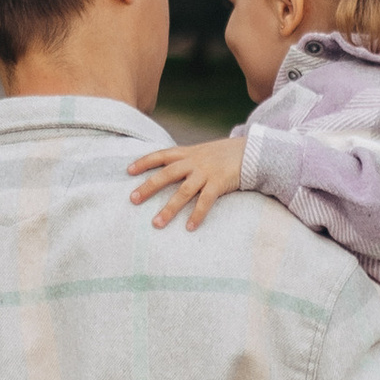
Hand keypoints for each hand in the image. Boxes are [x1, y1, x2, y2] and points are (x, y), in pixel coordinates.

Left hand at [128, 135, 246, 229]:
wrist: (251, 151)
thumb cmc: (224, 155)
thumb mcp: (202, 152)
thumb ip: (186, 160)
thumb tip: (169, 172)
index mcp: (187, 153)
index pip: (161, 155)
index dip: (144, 162)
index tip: (128, 171)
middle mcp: (194, 161)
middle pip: (166, 174)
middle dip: (149, 186)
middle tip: (133, 199)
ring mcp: (206, 172)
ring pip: (183, 192)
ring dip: (169, 209)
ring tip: (156, 224)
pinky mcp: (219, 183)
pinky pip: (205, 201)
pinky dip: (197, 215)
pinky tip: (189, 227)